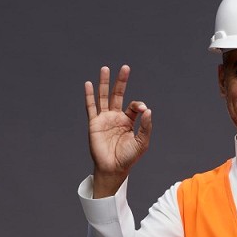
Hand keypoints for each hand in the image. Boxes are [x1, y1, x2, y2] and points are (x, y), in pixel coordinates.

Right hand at [84, 64, 151, 190]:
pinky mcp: (94, 123)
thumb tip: (148, 110)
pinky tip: (88, 84)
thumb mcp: (142, 142)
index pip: (133, 106)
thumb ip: (146, 126)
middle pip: (117, 94)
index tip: (143, 109)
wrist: (113, 168)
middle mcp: (115, 117)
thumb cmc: (128, 158)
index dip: (138, 105)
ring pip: (104, 97)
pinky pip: (91, 107)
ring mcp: (104, 119)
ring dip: (104, 83)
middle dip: (121, 81)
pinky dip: (89, 96)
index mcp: (128, 121)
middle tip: (125, 67)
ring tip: (105, 69)